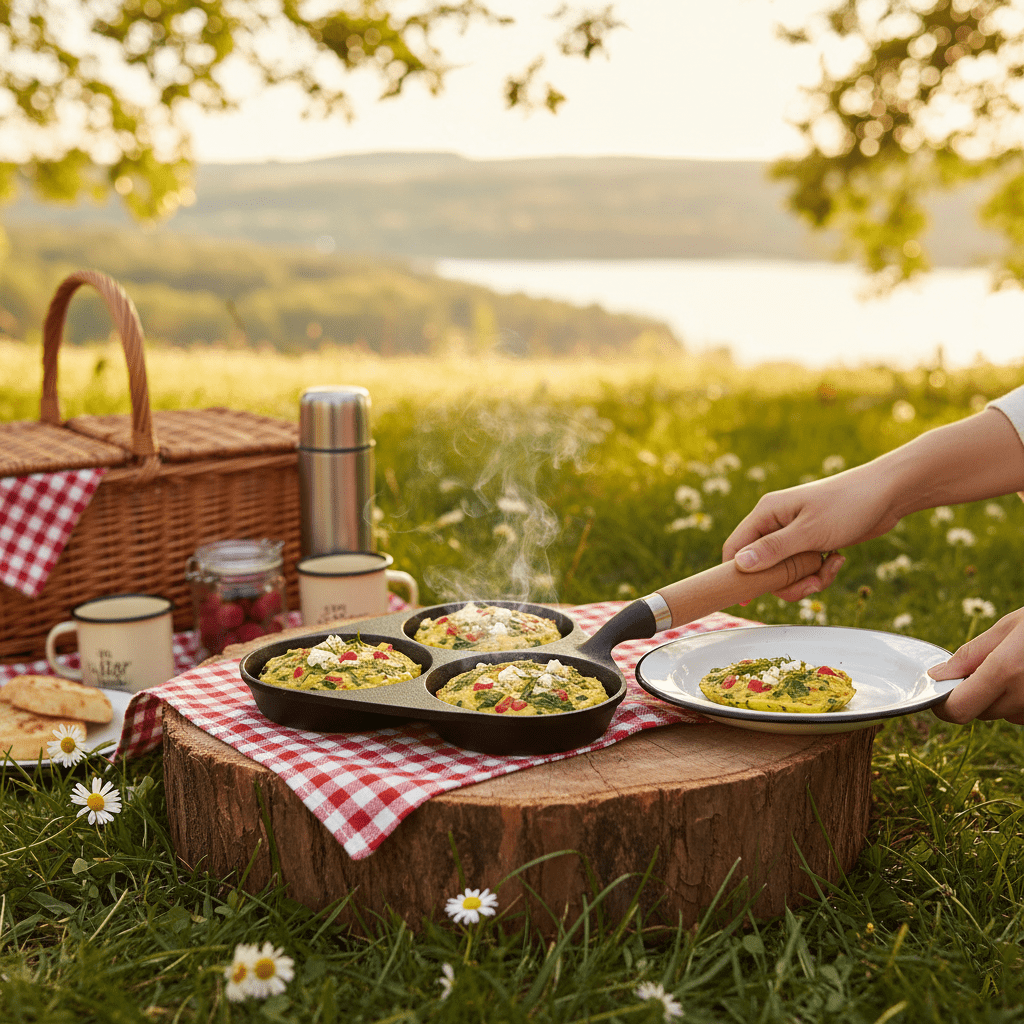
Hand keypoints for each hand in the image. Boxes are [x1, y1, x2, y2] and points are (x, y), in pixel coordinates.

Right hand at [722, 468, 896, 599]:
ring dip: (806, 579)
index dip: (736, 573)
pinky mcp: (811, 544)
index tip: (747, 598)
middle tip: (810, 583)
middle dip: (786, 582)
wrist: (888, 494)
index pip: (735, 546)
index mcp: (766, 513)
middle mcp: (775, 524)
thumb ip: (773, 550)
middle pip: (762, 567)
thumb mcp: (808, 531)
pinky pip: (803, 569)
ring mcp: (794, 535)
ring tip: (829, 568)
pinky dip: (820, 573)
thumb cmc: (847, 505)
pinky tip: (838, 559)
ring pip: (784, 572)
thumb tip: (739, 565)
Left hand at [929, 608, 1023, 724]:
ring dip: (999, 695)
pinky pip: (1023, 713)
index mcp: (1005, 671)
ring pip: (1002, 713)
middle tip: (990, 663)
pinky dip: (1019, 699)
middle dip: (974, 692)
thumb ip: (970, 655)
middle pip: (979, 711)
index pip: (958, 710)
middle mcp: (1022, 697)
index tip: (940, 692)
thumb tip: (937, 675)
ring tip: (1019, 664)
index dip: (943, 705)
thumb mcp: (1007, 628)